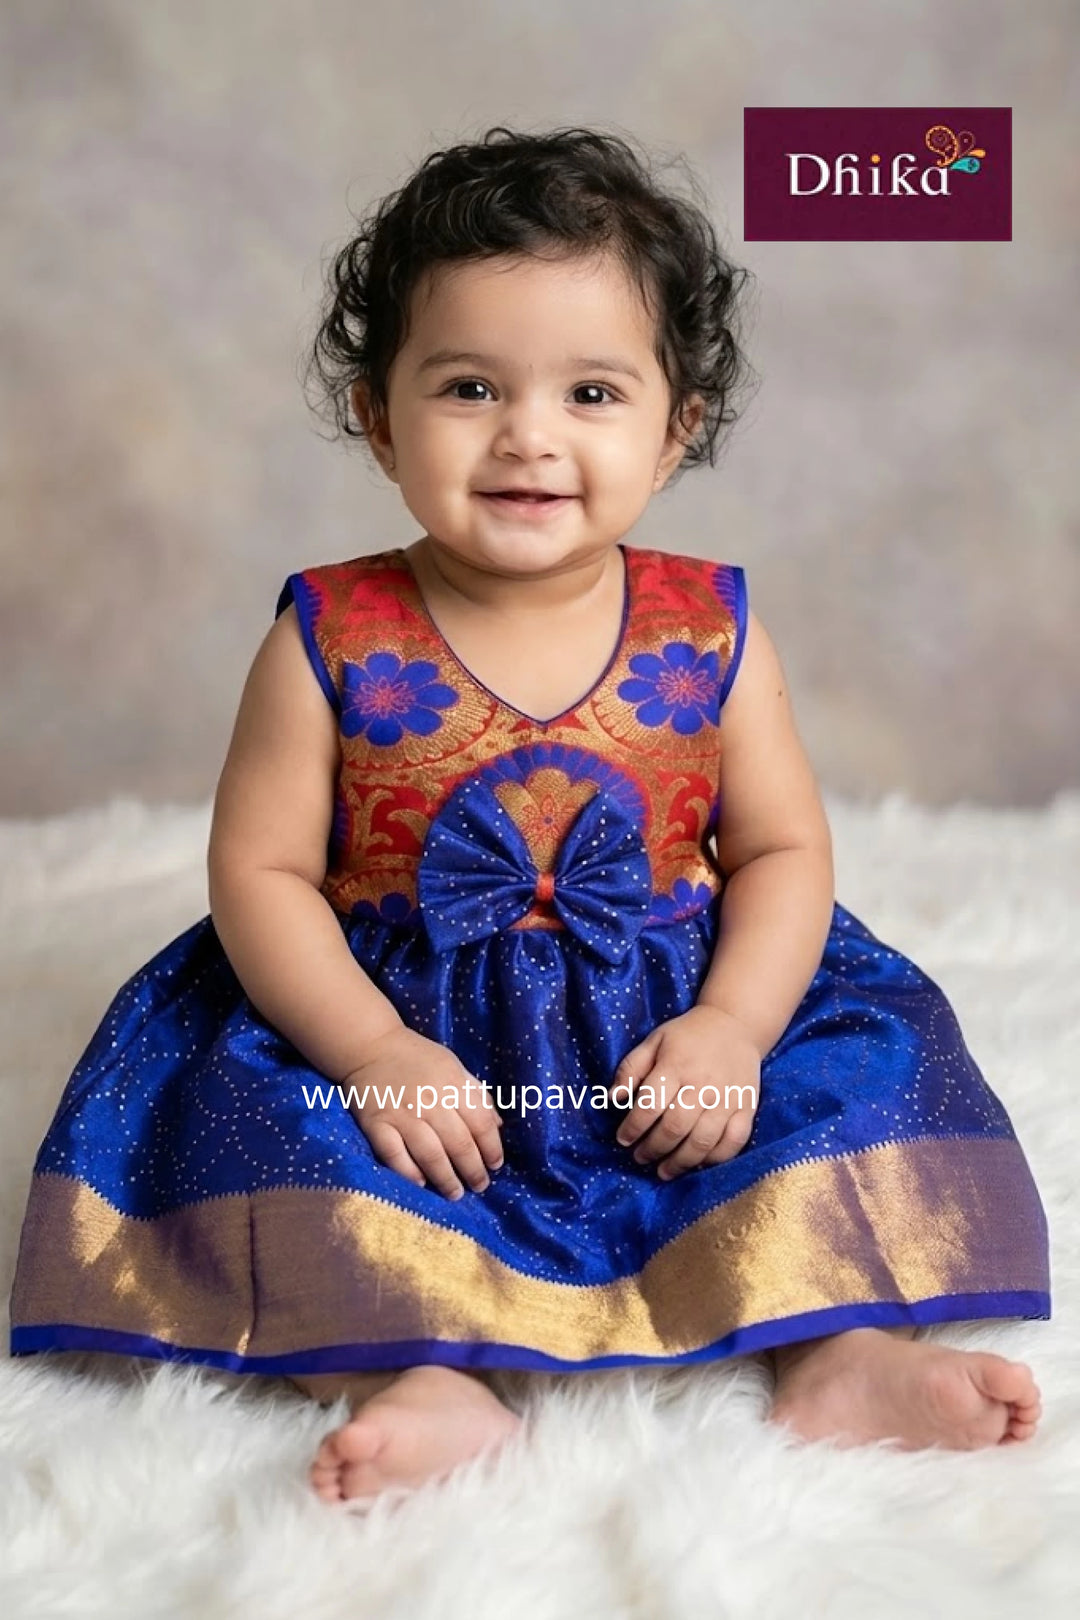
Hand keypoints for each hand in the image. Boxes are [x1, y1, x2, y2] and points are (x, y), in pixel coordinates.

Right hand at [342, 1026, 503, 1200]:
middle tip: (479, 1186)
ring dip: (446, 1178)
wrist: (370, 1045)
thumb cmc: (417, 1058)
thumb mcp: (453, 1066)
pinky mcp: (376, 1124)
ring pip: (430, 1154)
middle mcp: (430, 1100)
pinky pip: (394, 1155)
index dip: (492, 1148)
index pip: (480, 1123)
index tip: (495, 1166)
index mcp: (452, 1084)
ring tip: (455, 1194)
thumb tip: (497, 1125)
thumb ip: (476, 1094)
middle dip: (473, 1170)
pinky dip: (409, 1172)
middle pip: (458, 1143)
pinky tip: (421, 1184)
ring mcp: (401, 1113)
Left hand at [610, 1005, 760, 1178]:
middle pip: (675, 1128)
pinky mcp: (747, 1107)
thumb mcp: (654, 1041)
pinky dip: (715, 1158)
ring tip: (663, 1171)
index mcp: (676, 1065)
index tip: (623, 1140)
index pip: (650, 1105)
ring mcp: (728, 1098)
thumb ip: (631, 1069)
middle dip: (653, 1149)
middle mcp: (703, 1084)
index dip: (633, 1128)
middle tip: (640, 1158)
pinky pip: (734, 1142)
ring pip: (703, 1141)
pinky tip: (698, 1163)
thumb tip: (612, 1099)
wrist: (736, 1025)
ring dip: (680, 1162)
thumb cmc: (688, 1036)